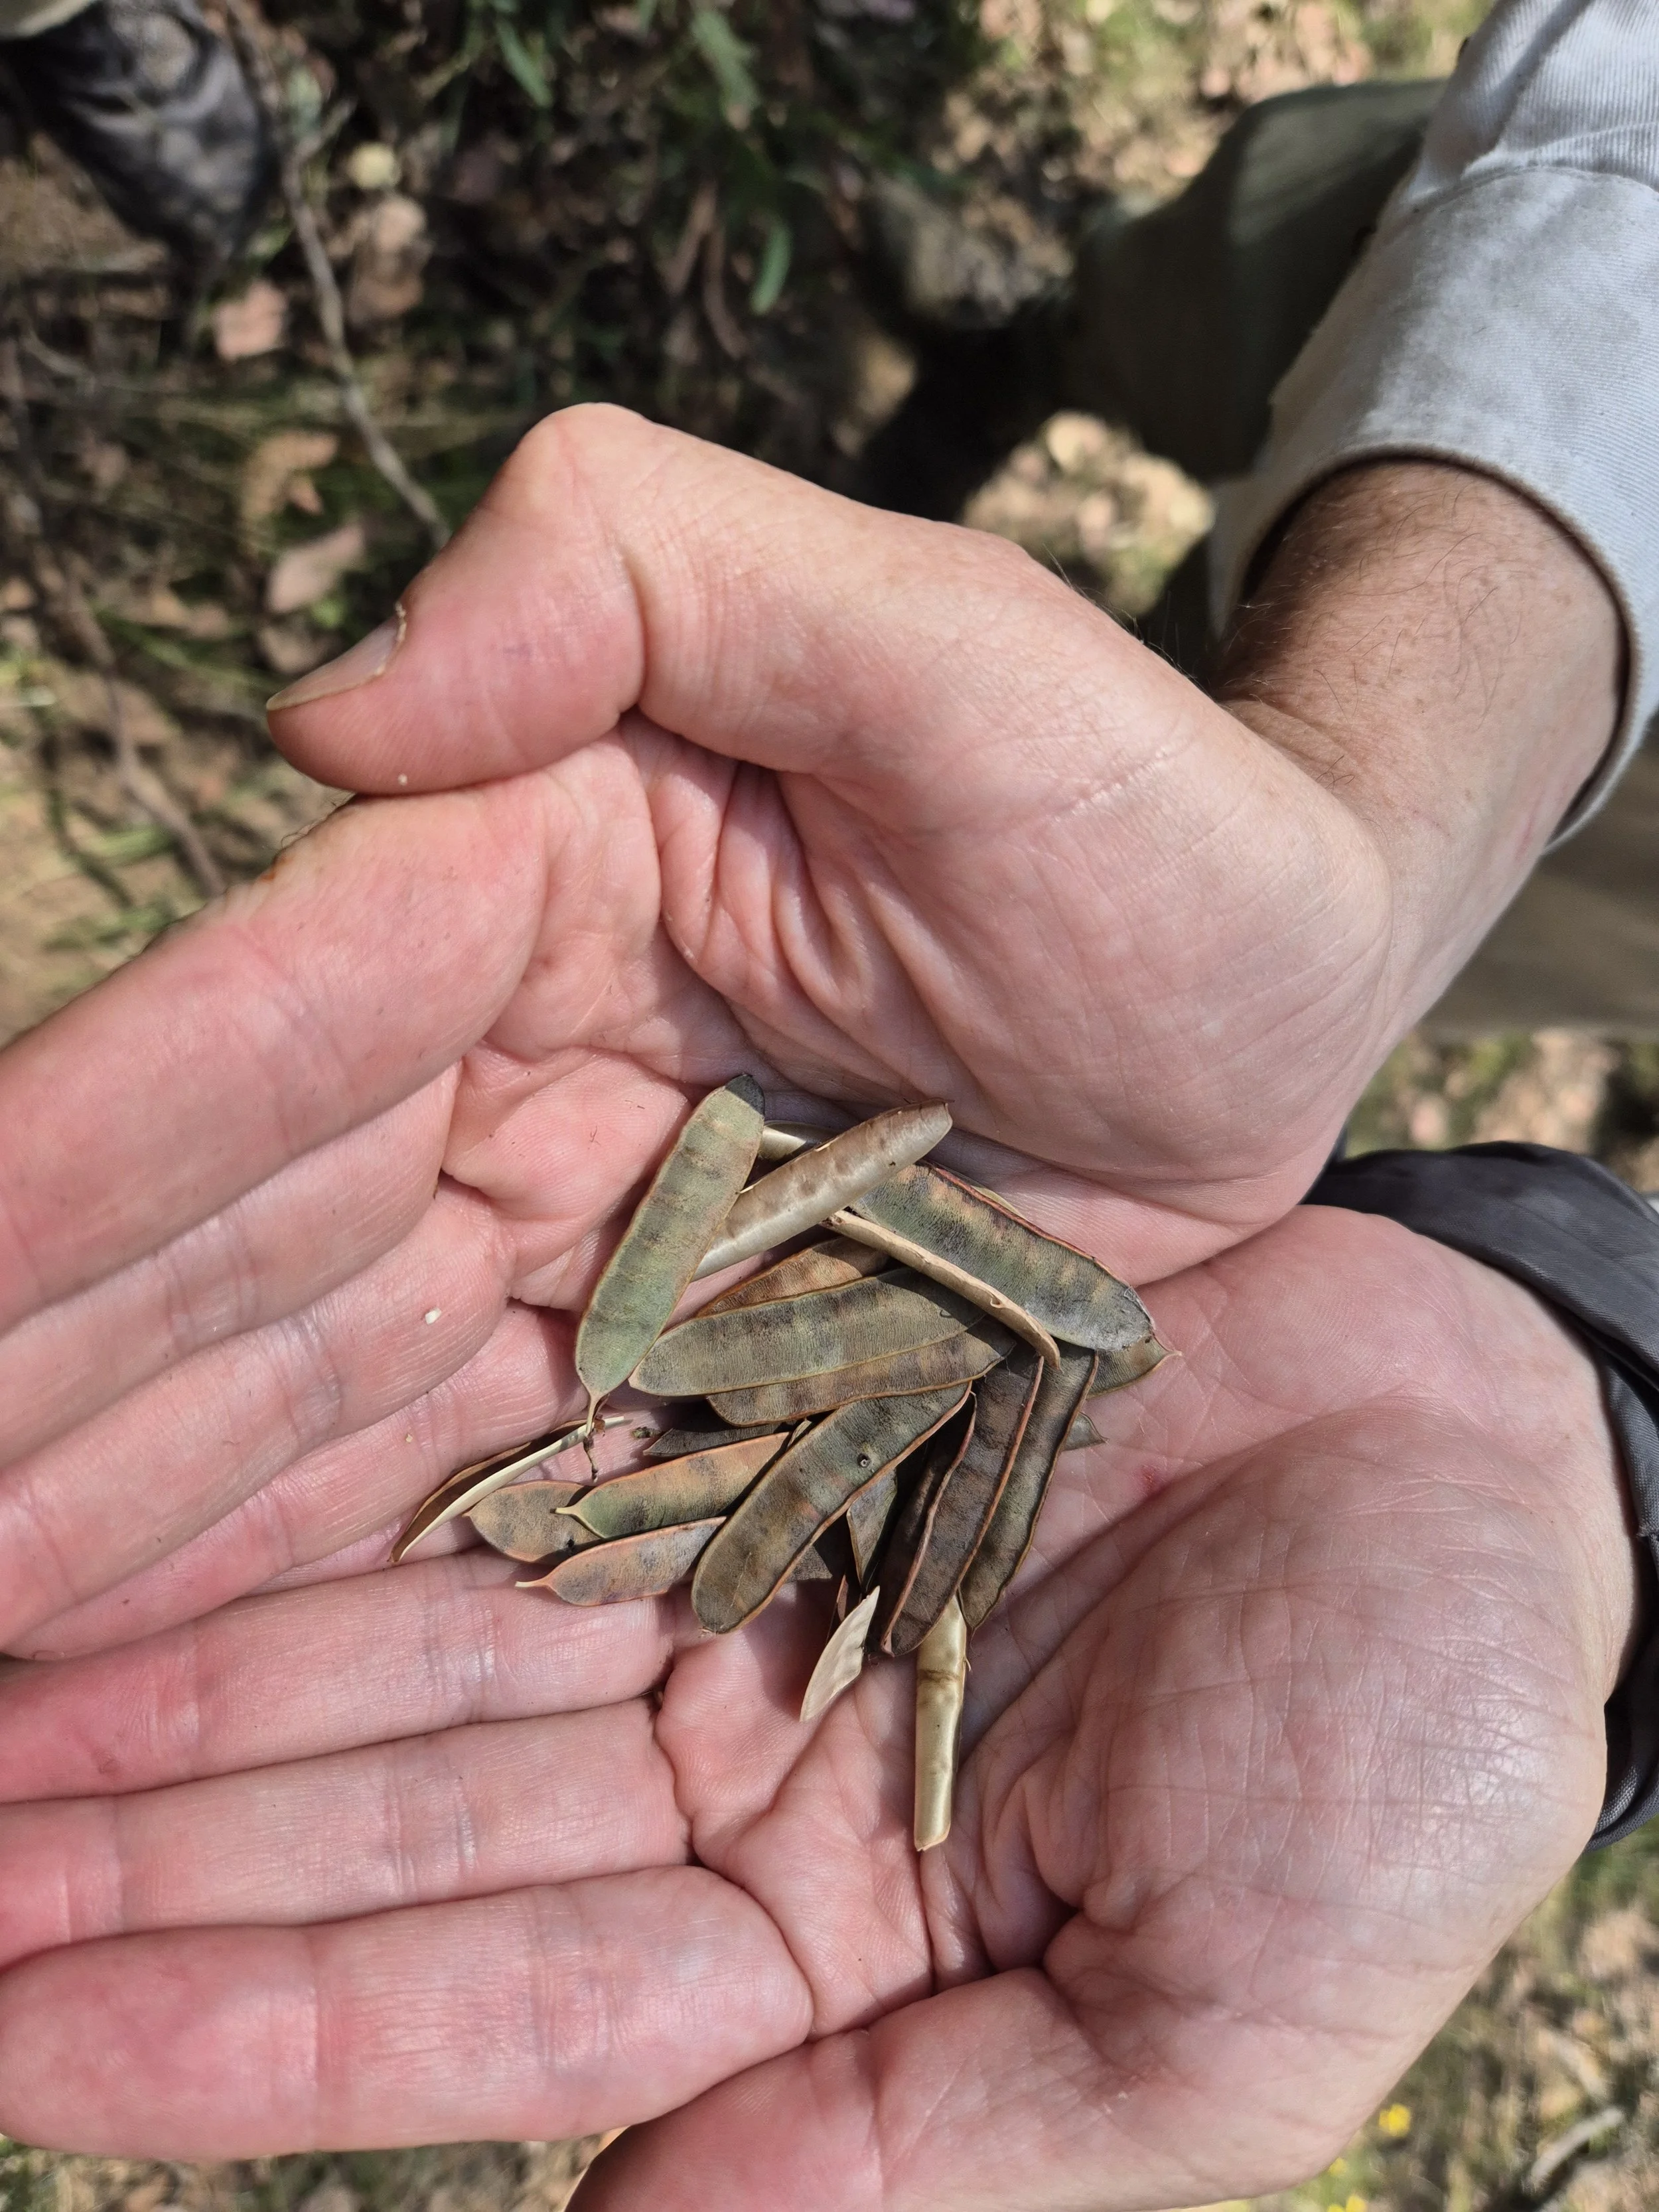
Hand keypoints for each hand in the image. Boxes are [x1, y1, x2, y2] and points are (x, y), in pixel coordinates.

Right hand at [0, 410, 1616, 1656]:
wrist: (1273, 994)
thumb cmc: (1149, 816)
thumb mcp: (949, 647)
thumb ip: (650, 576)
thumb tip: (334, 709)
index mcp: (544, 864)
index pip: (280, 1012)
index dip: (99, 1143)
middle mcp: (514, 1055)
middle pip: (245, 1230)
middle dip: (57, 1374)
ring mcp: (572, 1232)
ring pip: (306, 1383)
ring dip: (128, 1508)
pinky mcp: (653, 1370)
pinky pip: (446, 1481)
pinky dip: (288, 1570)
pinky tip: (148, 1662)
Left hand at [0, 1205, 1631, 2205]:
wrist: (1496, 1460)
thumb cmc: (1413, 1743)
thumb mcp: (1224, 2019)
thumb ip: (932, 2163)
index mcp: (823, 1960)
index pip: (473, 2021)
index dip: (234, 2039)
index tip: (5, 2019)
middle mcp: (737, 1774)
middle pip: (389, 1833)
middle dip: (143, 1854)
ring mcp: (734, 1587)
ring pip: (407, 1653)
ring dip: (191, 1681)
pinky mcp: (755, 1408)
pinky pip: (517, 1457)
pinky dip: (350, 1490)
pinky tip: (175, 1499)